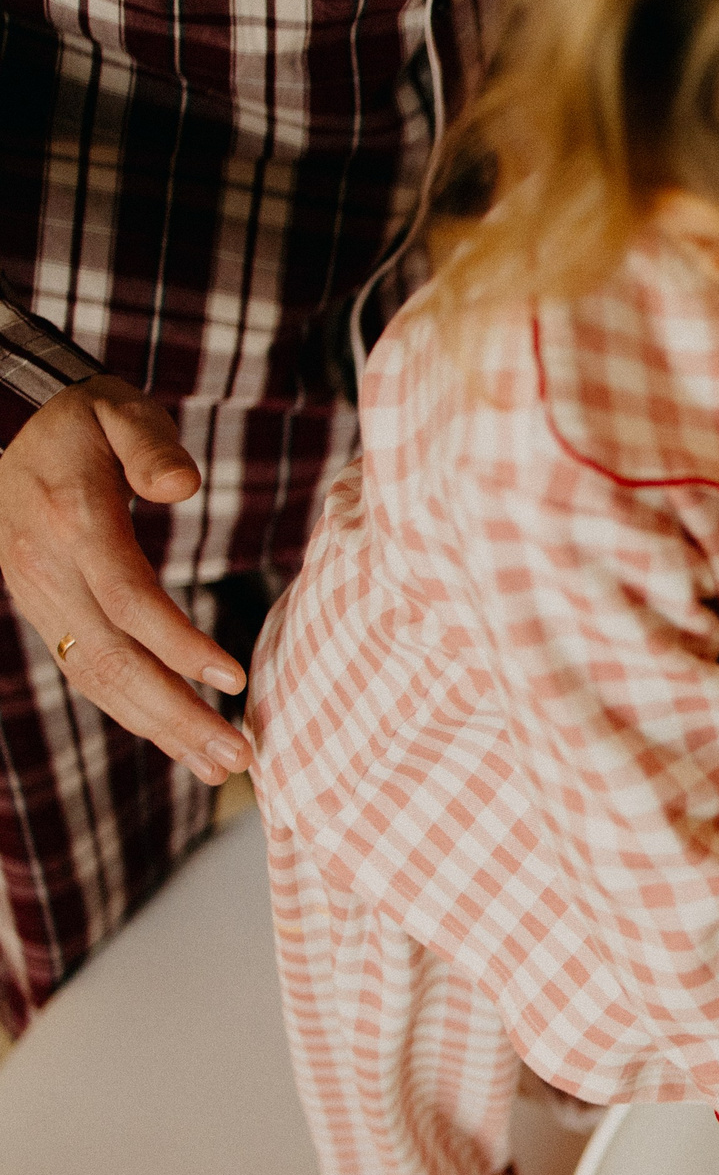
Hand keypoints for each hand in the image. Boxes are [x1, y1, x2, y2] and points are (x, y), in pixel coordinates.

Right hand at [0, 377, 247, 782]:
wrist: (6, 427)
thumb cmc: (82, 419)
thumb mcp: (118, 409)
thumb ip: (150, 446)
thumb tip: (181, 485)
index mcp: (72, 521)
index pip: (127, 597)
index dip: (179, 644)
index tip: (234, 681)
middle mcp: (48, 570)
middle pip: (113, 658)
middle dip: (177, 715)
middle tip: (239, 756)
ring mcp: (40, 597)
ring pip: (97, 677)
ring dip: (159, 728)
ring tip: (219, 766)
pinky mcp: (45, 613)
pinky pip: (88, 672)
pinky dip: (133, 712)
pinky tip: (176, 740)